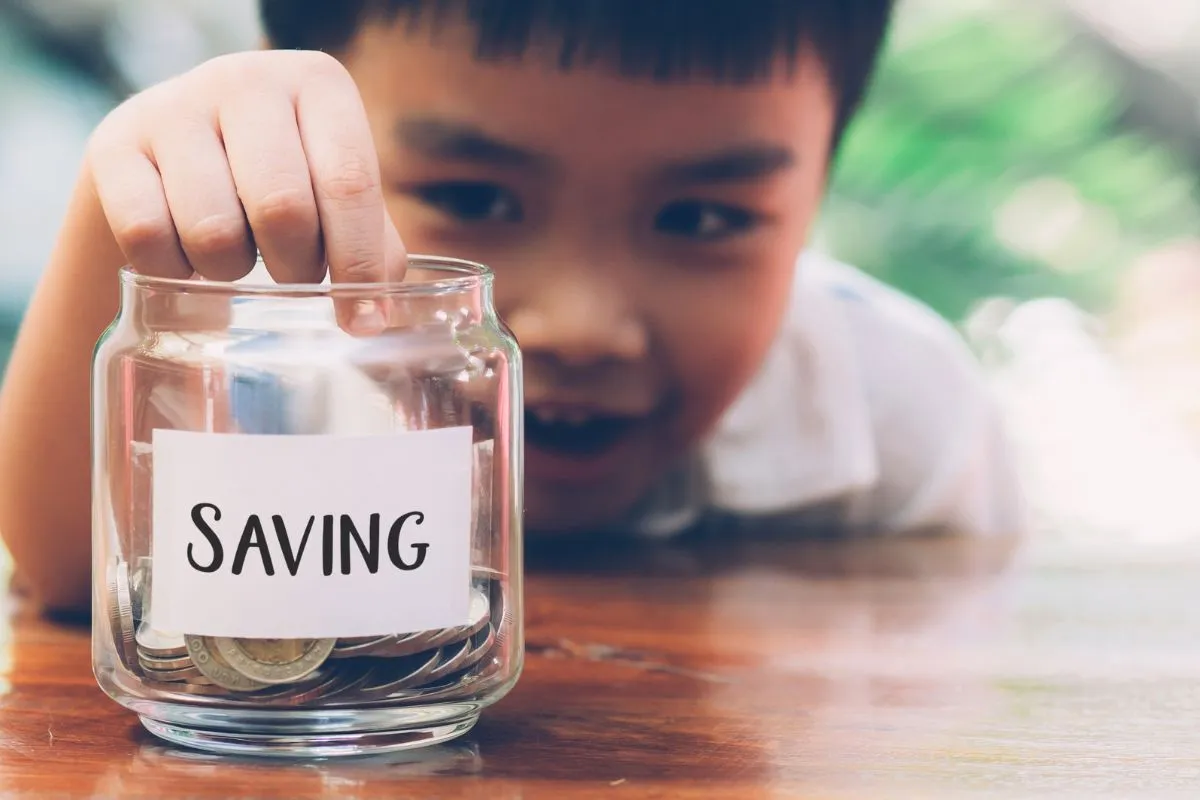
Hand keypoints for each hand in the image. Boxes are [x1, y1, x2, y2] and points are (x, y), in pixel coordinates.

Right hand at [85, 50, 404, 333]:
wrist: (174, 159)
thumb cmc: (279, 183)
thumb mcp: (333, 198)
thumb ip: (371, 246)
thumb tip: (374, 316)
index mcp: (318, 84)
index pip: (348, 183)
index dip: (357, 262)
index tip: (360, 321)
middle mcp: (247, 79)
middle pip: (282, 207)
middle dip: (295, 267)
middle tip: (293, 276)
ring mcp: (173, 105)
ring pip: (212, 229)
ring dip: (232, 270)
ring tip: (239, 255)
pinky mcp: (114, 143)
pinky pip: (148, 237)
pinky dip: (174, 270)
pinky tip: (186, 258)